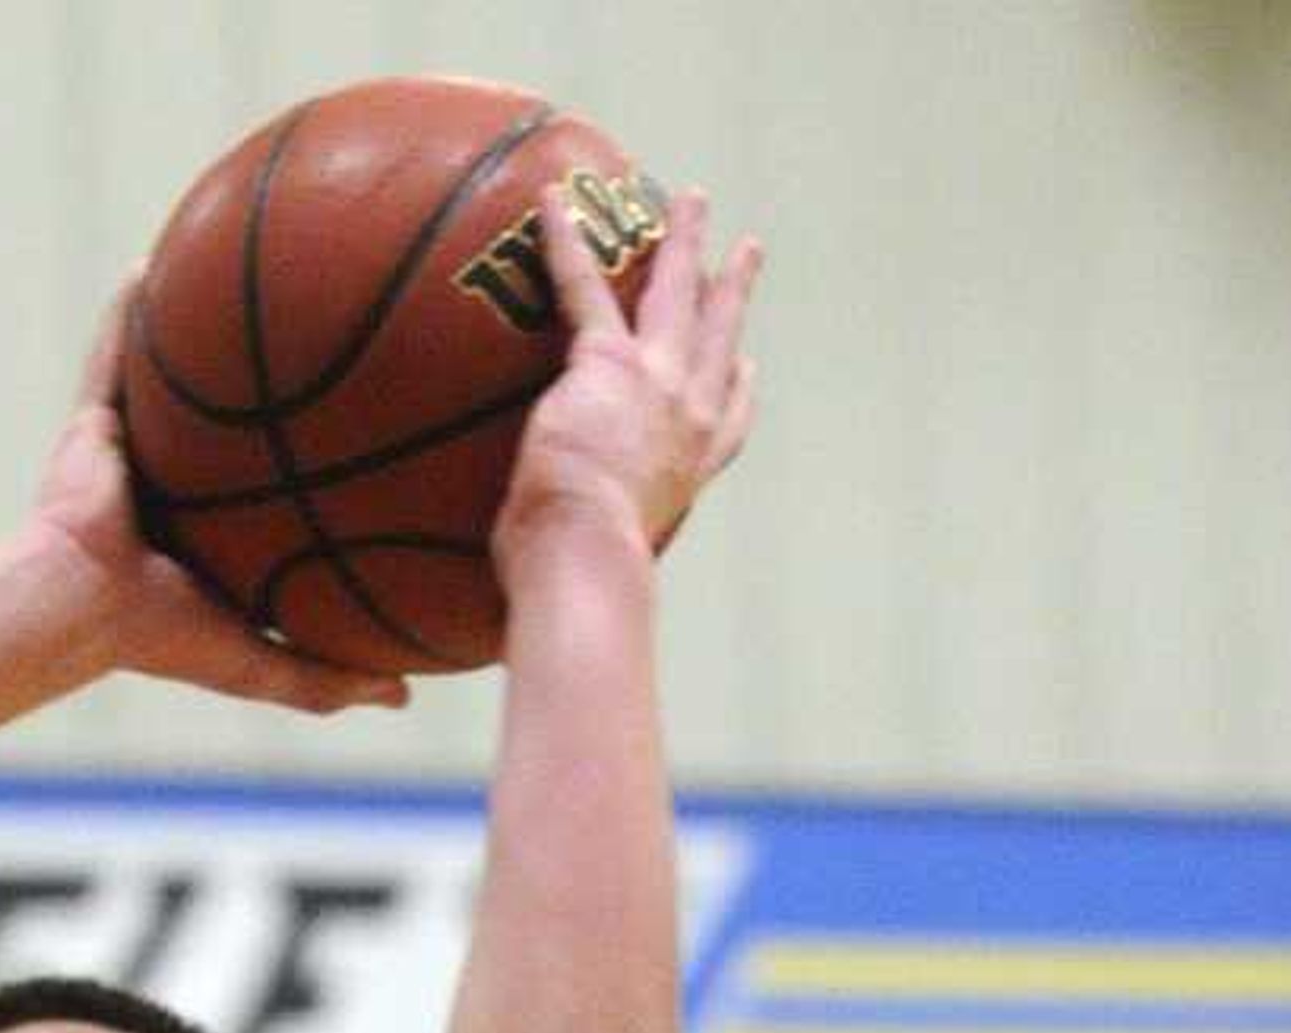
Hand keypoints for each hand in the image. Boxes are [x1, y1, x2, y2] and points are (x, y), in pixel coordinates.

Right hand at [28, 294, 413, 717]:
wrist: (82, 608)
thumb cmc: (167, 641)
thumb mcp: (266, 664)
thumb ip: (332, 678)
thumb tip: (405, 695)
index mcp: (214, 540)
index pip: (271, 495)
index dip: (310, 467)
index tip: (365, 436)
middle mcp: (175, 489)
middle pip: (229, 425)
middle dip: (265, 384)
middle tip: (320, 336)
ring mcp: (131, 454)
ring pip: (170, 381)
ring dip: (191, 332)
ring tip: (231, 276)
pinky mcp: (91, 427)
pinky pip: (110, 357)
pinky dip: (124, 315)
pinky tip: (149, 268)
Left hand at [497, 188, 760, 573]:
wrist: (589, 557)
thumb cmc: (584, 575)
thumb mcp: (605, 557)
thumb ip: (592, 537)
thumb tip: (544, 565)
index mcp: (690, 473)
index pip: (727, 424)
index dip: (738, 389)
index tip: (746, 368)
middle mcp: (690, 422)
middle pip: (719, 340)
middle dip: (731, 291)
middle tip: (745, 251)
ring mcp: (659, 385)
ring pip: (680, 295)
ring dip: (686, 242)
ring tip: (693, 200)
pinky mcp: (609, 361)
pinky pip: (585, 286)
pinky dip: (567, 243)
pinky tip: (554, 200)